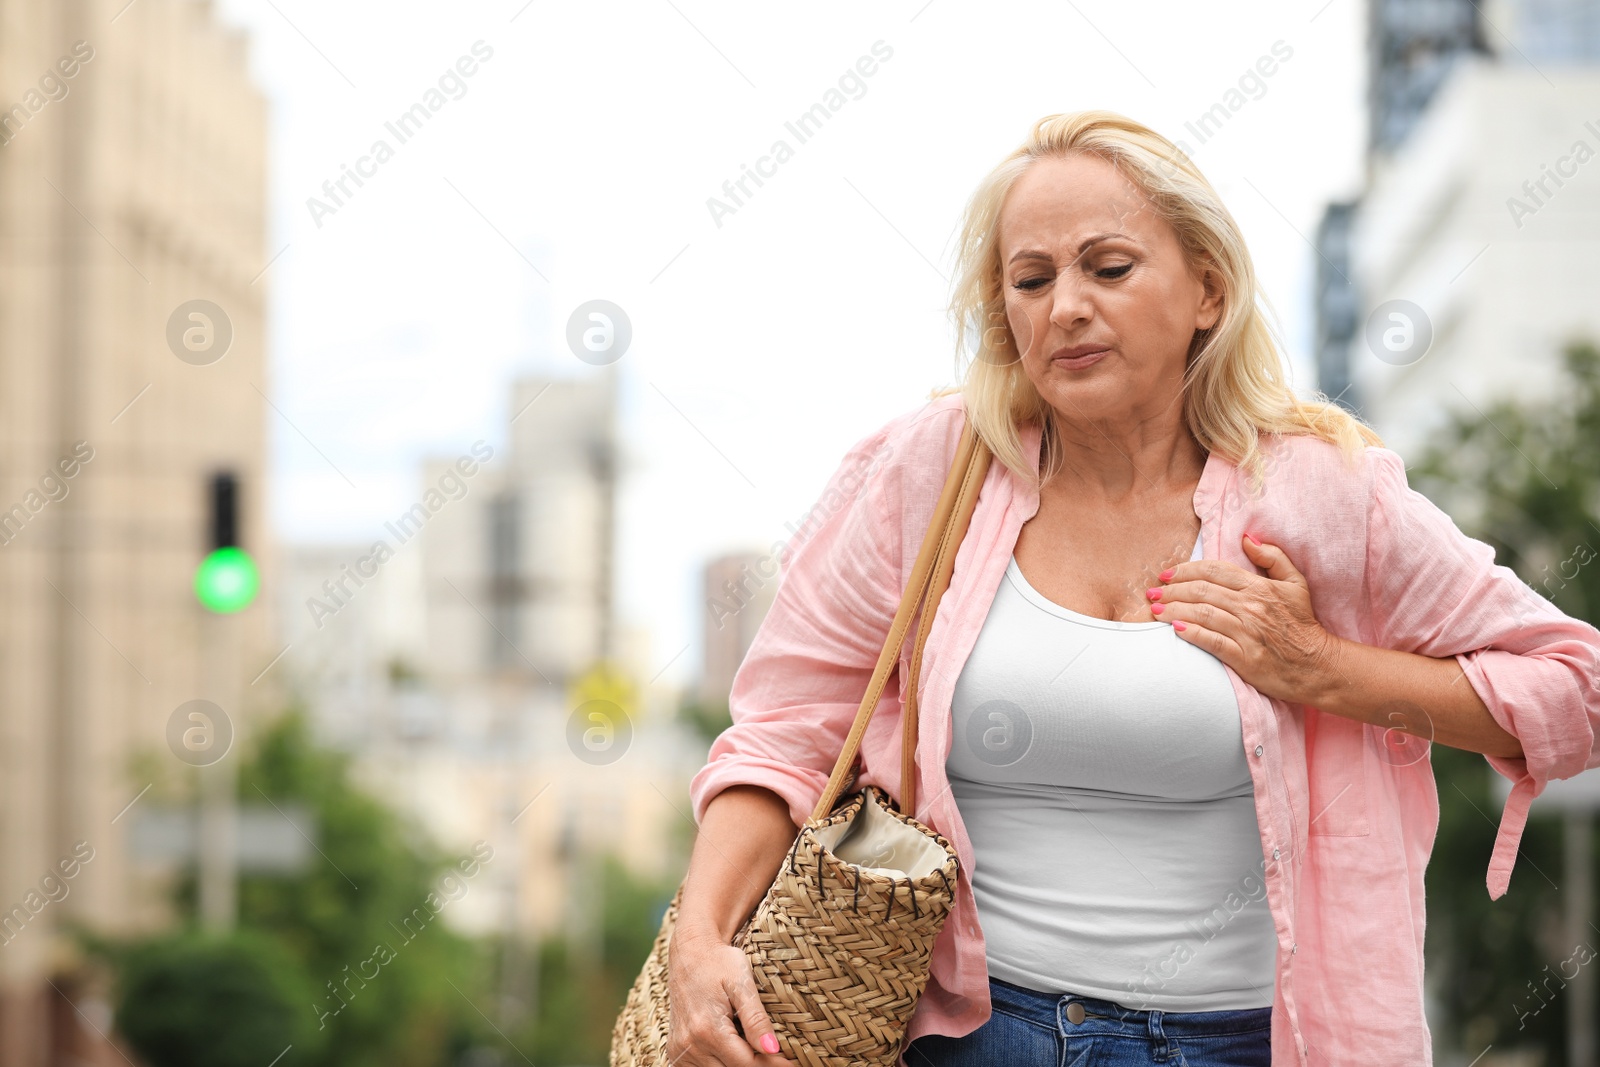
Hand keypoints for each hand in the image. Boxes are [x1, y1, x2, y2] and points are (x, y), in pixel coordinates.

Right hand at [666, 927, 792, 1065]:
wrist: (690, 951)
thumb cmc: (719, 962)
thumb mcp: (742, 984)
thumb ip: (756, 1019)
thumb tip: (773, 1049)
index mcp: (707, 1029)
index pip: (747, 1064)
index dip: (772, 1064)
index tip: (790, 1061)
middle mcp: (690, 1044)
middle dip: (758, 1065)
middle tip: (776, 1054)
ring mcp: (679, 1049)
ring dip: (738, 1064)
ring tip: (756, 1050)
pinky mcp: (675, 1050)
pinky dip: (721, 1064)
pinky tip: (733, 1050)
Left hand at [1148, 534, 1344, 704]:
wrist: (1318, 665)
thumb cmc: (1302, 624)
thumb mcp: (1295, 584)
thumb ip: (1273, 557)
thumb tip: (1247, 539)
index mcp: (1259, 587)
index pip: (1213, 571)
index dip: (1185, 570)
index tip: (1166, 574)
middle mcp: (1251, 607)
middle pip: (1202, 591)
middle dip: (1171, 590)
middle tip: (1152, 592)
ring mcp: (1247, 632)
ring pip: (1202, 614)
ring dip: (1173, 610)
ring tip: (1155, 610)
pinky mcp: (1245, 658)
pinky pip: (1211, 641)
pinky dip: (1191, 633)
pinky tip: (1175, 628)